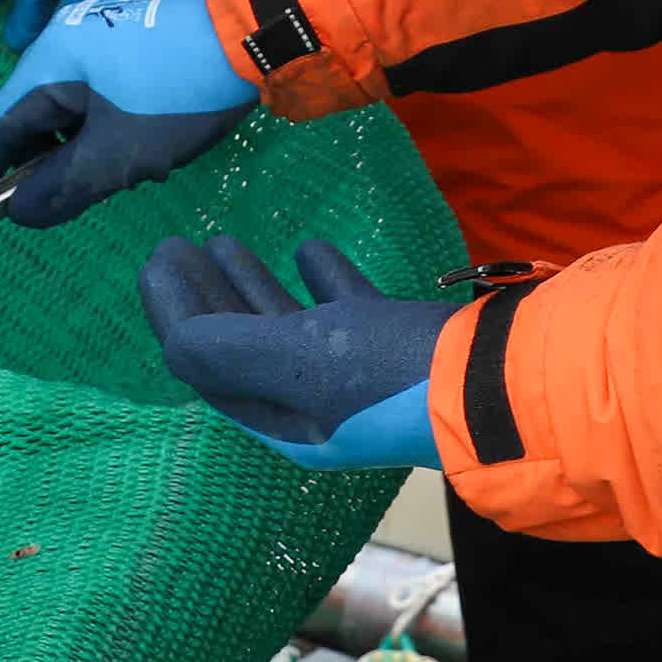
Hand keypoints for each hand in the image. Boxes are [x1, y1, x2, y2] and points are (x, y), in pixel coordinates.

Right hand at [0, 0, 258, 228]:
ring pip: (71, 110)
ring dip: (79, 152)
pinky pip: (100, 97)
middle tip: (50, 208)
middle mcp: (65, 42)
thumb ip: (62, 187)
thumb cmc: (175, 92)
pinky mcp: (134, 44)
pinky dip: (105, 132)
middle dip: (38, 167)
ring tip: (111, 182)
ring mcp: (101, 38)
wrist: (253, 32)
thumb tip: (17, 212)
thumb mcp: (118, 153)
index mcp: (48, 62)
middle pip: (32, 118)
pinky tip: (140, 153)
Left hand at [138, 235, 458, 469]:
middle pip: (239, 345)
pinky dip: (319, 279)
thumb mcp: (297, 361)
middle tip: (175, 245)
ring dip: (251, 285)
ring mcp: (359, 376)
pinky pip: (344, 311)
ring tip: (222, 241)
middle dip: (204, 297)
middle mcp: (314, 405)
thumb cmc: (391, 374)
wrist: (504, 384)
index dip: (174, 312)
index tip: (156, 259)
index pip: (207, 364)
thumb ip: (227, 348)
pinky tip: (307, 249)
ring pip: (287, 327)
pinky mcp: (399, 348)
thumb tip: (171, 337)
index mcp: (282, 420)